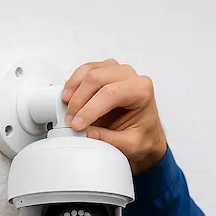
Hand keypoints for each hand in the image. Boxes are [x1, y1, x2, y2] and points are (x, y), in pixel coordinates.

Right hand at [62, 59, 167, 173]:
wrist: (147, 134)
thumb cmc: (144, 136)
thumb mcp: (130, 145)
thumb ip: (109, 139)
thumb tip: (87, 132)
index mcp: (142, 91)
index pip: (111, 93)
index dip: (90, 109)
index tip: (78, 125)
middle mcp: (131, 76)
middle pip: (97, 78)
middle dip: (79, 101)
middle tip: (72, 120)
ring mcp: (117, 71)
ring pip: (88, 71)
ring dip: (74, 89)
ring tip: (68, 109)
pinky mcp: (105, 71)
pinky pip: (85, 71)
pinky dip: (73, 83)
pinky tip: (69, 97)